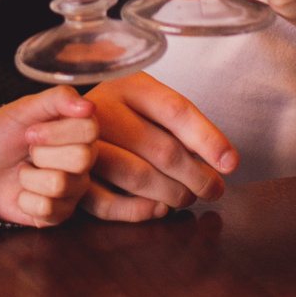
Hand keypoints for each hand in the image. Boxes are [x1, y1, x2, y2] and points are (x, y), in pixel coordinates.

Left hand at [0, 87, 98, 226]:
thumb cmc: (4, 133)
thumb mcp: (25, 108)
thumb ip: (58, 98)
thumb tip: (89, 105)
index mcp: (80, 130)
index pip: (90, 129)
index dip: (56, 132)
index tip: (31, 132)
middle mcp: (84, 161)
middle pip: (81, 159)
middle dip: (42, 153)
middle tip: (29, 151)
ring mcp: (74, 189)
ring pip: (59, 185)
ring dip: (28, 177)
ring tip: (24, 170)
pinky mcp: (60, 214)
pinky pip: (47, 209)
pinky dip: (24, 199)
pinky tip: (23, 192)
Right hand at [80, 73, 237, 220]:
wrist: (64, 115)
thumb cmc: (123, 110)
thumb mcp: (148, 99)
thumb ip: (181, 123)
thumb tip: (224, 161)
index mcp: (129, 86)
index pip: (175, 111)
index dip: (207, 139)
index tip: (231, 164)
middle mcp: (104, 110)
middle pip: (161, 149)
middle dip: (197, 176)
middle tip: (214, 189)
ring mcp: (83, 144)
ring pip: (138, 177)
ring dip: (173, 194)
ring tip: (190, 198)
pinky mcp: (72, 175)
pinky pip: (106, 203)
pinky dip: (138, 211)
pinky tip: (159, 209)